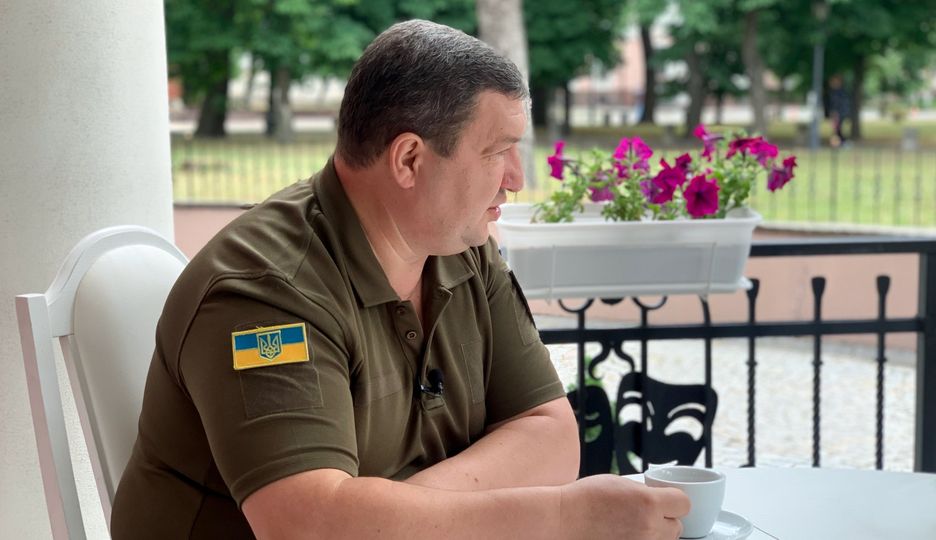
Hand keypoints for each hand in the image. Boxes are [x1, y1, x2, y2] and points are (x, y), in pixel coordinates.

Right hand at [558, 475, 689, 539]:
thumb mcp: (620, 483)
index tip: (666, 501)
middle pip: (677, 527)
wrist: (562, 519)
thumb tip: (658, 499)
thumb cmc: (585, 498)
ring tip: (634, 528)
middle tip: (645, 515)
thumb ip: (644, 493)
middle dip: (665, 520)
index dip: (674, 501)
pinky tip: (626, 536)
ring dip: (656, 535)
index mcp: (648, 502)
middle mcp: (649, 526)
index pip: (684, 504)